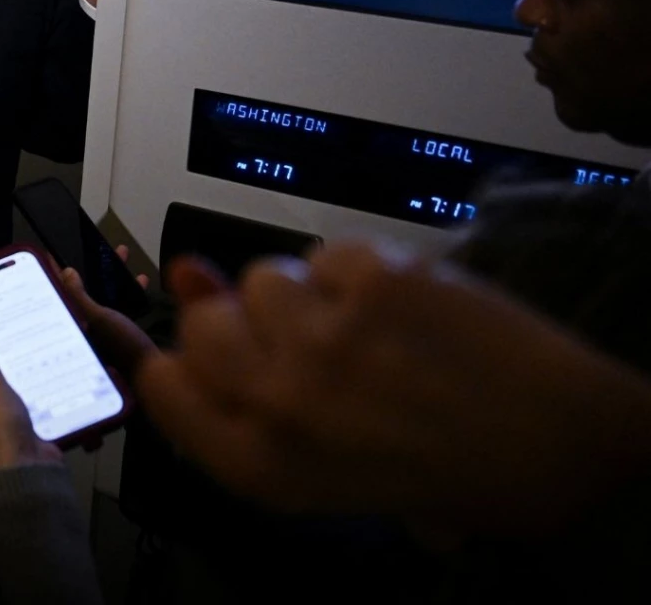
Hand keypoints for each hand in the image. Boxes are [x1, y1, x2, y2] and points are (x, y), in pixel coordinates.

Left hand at [0, 337, 61, 473]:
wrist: (25, 466)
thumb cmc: (0, 423)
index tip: (10, 320)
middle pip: (5, 370)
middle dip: (20, 352)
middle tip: (40, 328)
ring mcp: (14, 414)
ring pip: (27, 383)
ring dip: (40, 369)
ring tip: (57, 345)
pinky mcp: (36, 424)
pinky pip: (45, 400)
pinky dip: (53, 389)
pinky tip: (67, 373)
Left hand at [49, 247, 156, 381]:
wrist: (155, 373)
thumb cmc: (123, 349)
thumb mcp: (98, 318)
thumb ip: (80, 296)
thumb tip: (66, 272)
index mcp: (74, 323)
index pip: (58, 292)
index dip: (55, 271)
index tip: (52, 252)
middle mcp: (86, 325)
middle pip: (83, 289)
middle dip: (90, 266)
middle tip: (93, 247)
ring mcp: (105, 328)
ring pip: (105, 293)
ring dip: (112, 274)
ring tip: (120, 253)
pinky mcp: (123, 331)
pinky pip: (123, 304)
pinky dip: (130, 291)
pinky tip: (140, 279)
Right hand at [135, 239, 650, 539]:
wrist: (562, 444)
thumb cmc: (447, 472)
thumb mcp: (324, 464)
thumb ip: (242, 386)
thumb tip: (188, 275)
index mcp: (260, 466)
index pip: (161, 386)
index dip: (184, 366)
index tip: (213, 363)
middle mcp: (278, 402)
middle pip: (202, 325)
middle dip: (245, 326)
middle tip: (308, 349)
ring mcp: (323, 337)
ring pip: (265, 277)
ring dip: (309, 295)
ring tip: (369, 331)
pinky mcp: (373, 280)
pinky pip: (329, 251)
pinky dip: (363, 270)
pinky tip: (405, 307)